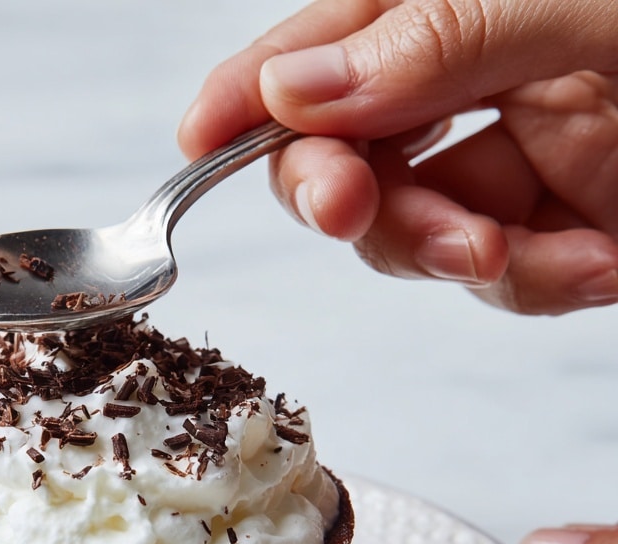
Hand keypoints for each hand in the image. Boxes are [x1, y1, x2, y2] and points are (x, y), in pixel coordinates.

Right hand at [178, 0, 617, 314]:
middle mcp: (488, 74)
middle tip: (344, 209)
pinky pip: (499, 279)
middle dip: (338, 188)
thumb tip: (295, 88)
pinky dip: (533, 285)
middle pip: (349, 145)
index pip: (338, 35)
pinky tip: (596, 262)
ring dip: (441, 251)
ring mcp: (522, 156)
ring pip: (411, 229)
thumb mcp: (588, 7)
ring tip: (502, 251)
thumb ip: (442, 39)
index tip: (198, 139)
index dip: (255, 90)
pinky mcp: (563, 227)